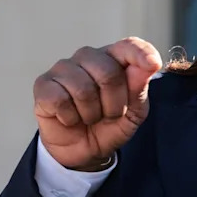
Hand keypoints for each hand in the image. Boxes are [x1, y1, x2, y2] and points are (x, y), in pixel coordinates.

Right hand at [33, 37, 162, 169]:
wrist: (84, 150)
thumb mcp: (134, 112)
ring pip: (83, 89)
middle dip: (114, 103)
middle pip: (108, 73)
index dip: (141, 53)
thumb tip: (148, 65)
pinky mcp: (43, 85)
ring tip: (90, 117)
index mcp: (114, 58)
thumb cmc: (111, 125)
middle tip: (110, 114)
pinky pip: (60, 100)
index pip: (129, 46)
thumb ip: (139, 88)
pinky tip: (70, 118)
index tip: (153, 64)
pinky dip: (70, 117)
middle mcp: (88, 57)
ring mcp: (63, 68)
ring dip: (92, 113)